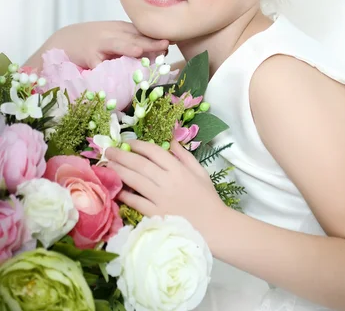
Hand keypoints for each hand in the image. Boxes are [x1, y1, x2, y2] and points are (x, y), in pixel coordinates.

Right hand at [25, 20, 168, 69]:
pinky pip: (97, 63)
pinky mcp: (87, 56)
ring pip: (116, 45)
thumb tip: (158, 53)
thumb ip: (133, 42)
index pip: (142, 32)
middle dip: (149, 41)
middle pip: (133, 37)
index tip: (172, 42)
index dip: (156, 37)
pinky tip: (111, 73)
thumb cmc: (93, 41)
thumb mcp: (114, 37)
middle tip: (166, 45)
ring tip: (139, 50)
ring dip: (127, 47)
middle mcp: (111, 34)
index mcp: (120, 29)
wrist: (63, 41)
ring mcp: (99, 44)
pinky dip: (103, 68)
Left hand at [105, 139, 226, 246]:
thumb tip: (170, 139)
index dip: (138, 145)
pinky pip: (136, 202)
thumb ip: (184, 155)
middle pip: (140, 164)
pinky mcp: (155, 215)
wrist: (213, 227)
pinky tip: (116, 189)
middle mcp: (167, 181)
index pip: (154, 152)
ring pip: (135, 181)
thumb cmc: (207, 198)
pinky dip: (125, 195)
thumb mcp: (199, 171)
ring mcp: (160, 199)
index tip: (128, 142)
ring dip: (119, 171)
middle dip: (122, 155)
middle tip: (109, 150)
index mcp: (178, 169)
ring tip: (108, 164)